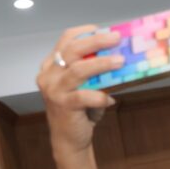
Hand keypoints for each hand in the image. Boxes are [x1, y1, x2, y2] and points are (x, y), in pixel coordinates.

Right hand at [36, 25, 123, 156]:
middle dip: (96, 41)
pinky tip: (111, 98)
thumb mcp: (86, 85)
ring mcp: (54, 89)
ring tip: (120, 61)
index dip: (84, 32)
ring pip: (78, 70)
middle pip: (72, 50)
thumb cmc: (80, 110)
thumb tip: (121, 56)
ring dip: (102, 64)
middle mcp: (48, 74)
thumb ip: (95, 72)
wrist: (69, 139)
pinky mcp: (63, 105)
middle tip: (116, 38)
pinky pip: (84, 96)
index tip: (103, 29)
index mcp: (52, 65)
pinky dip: (100, 96)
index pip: (65, 40)